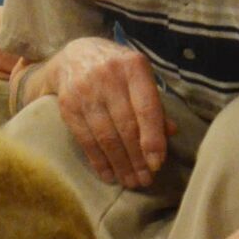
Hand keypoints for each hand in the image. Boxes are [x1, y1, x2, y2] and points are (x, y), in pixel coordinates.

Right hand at [44, 37, 173, 187]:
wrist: (74, 56)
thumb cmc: (116, 71)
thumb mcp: (138, 77)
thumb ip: (154, 104)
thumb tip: (170, 133)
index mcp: (133, 66)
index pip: (146, 108)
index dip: (152, 139)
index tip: (157, 164)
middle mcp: (108, 76)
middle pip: (126, 126)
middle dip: (137, 158)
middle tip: (145, 180)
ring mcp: (85, 91)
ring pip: (106, 136)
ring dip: (120, 164)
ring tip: (130, 182)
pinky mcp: (68, 106)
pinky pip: (86, 140)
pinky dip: (98, 161)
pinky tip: (109, 175)